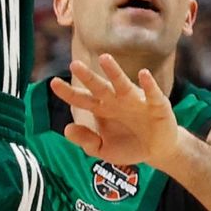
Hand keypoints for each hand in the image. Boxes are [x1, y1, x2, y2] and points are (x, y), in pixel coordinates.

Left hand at [50, 54, 180, 169]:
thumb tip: (67, 129)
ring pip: (123, 84)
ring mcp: (136, 101)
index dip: (68, 92)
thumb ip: (86, 141)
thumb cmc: (128, 146)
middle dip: (88, 76)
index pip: (82, 99)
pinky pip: (152, 93)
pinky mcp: (156, 105)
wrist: (157, 151)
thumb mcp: (104, 150)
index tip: (53, 83)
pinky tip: (143, 74)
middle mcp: (117, 101)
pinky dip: (149, 84)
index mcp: (102, 109)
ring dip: (114, 72)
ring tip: (104, 58)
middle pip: (100, 87)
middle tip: (74, 65)